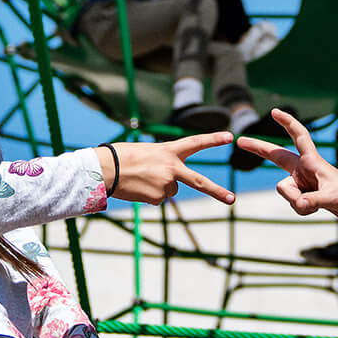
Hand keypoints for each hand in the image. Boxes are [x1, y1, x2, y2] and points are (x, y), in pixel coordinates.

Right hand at [107, 133, 234, 205]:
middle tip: (232, 199)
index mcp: (169, 150)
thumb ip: (163, 162)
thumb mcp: (147, 152)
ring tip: (140, 179)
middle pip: (199, 182)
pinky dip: (148, 195)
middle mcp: (172, 167)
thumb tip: (169, 183)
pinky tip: (137, 187)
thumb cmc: (121, 157)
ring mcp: (166, 184)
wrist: (105, 169)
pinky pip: (157, 199)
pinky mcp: (157, 198)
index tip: (230, 137)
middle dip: (217, 191)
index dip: (213, 140)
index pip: (196, 143)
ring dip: (157, 187)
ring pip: (169, 190)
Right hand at [237, 110, 337, 224]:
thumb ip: (314, 201)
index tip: (274, 112)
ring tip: (315, 205)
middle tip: (240, 141)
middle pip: (276, 156)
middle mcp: (304, 168)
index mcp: (312, 160)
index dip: (287, 123)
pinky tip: (314, 209)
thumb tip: (300, 205)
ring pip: (285, 191)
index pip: (299, 136)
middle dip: (258, 149)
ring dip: (296, 202)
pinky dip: (302, 210)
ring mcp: (302, 182)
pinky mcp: (304, 195)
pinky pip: (293, 204)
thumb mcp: (333, 198)